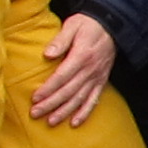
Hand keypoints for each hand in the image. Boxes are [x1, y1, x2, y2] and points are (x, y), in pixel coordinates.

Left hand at [29, 10, 118, 125]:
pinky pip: (94, 100)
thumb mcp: (73, 25)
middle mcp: (90, 70)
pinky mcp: (101, 81)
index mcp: (81, 56)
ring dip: (64, 111)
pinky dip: (85, 113)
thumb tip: (47, 54)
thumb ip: (60, 40)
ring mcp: (97, 77)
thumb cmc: (88, 25)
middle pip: (68, 91)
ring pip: (79, 99)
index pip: (62, 76)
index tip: (35, 98)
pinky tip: (74, 123)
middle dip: (51, 104)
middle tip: (35, 113)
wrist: (112, 26)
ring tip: (50, 121)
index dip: (48, 89)